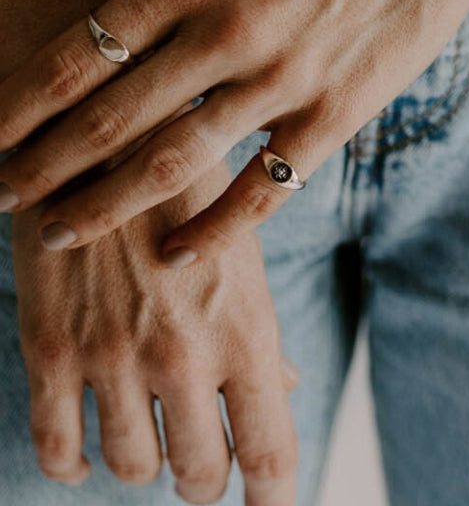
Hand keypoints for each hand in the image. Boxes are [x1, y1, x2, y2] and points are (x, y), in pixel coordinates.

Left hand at [0, 0, 468, 261]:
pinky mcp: (334, 113)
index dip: (19, 104)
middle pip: (109, 120)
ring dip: (105, 206)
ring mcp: (282, 77)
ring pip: (172, 162)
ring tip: (57, 232)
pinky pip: (262, 190)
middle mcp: (224, 30)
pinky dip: (212, 230)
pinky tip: (173, 254)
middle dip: (42, 167)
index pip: (78, 54)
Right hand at [12, 157, 300, 503]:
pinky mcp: (50, 346)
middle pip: (199, 474)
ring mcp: (113, 354)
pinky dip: (71, 462)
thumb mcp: (242, 246)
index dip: (274, 500)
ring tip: (149, 433)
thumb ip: (260, 327)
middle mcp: (183, 353)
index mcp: (245, 327)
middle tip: (202, 458)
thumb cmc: (190, 186)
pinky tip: (83, 448)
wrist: (104, 131)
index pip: (270, 452)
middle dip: (205, 476)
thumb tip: (285, 388)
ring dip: (144, 460)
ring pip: (130, 465)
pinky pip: (56, 446)